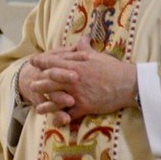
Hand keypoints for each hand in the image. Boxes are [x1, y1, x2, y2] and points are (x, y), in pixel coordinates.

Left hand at [20, 38, 137, 125]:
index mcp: (75, 66)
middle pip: (51, 81)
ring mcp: (78, 94)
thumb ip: (85, 49)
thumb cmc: (114, 68)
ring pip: (57, 98)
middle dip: (39, 82)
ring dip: (46, 103)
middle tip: (31, 84)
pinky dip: (62, 117)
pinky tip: (55, 121)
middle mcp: (73, 80)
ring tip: (37, 107)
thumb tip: (82, 38)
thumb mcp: (97, 56)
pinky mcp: (85, 106)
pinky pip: (70, 113)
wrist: (129, 84)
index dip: (42, 62)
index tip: (33, 61)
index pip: (54, 62)